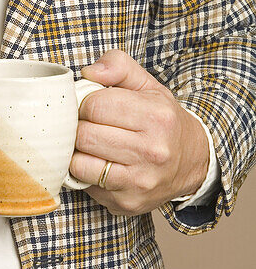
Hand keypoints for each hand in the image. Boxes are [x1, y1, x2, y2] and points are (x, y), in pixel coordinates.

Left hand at [68, 49, 209, 214]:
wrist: (193, 162)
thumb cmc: (162, 121)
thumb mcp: (147, 85)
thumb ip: (118, 66)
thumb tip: (88, 72)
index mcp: (157, 117)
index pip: (95, 105)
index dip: (84, 103)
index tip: (89, 106)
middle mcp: (152, 151)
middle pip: (84, 135)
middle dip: (78, 127)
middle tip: (85, 125)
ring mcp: (140, 181)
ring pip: (80, 163)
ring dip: (76, 152)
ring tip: (88, 144)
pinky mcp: (127, 202)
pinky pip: (85, 185)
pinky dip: (83, 172)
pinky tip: (96, 163)